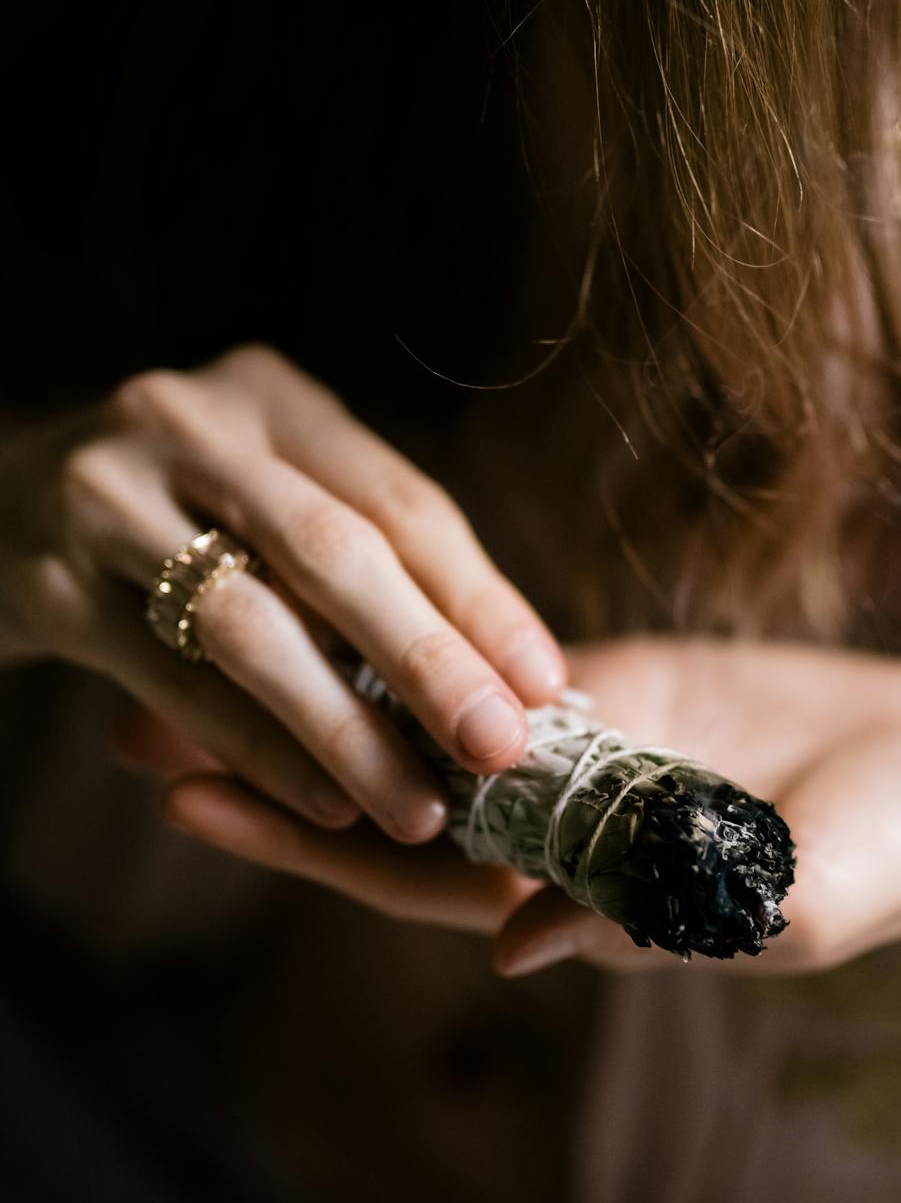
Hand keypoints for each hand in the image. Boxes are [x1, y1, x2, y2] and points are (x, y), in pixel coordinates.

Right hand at [3, 345, 565, 841]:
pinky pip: (170, 679)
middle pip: (336, 552)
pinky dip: (253, 747)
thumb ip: (358, 555)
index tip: (547, 684)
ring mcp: (106, 497)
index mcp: (270, 395)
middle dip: (430, 660)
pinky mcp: (45, 582)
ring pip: (251, 625)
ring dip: (345, 728)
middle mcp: (189, 424)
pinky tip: (321, 803)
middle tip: (502, 750)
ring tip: (417, 807)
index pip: (401, 501)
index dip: (482, 598)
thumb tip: (506, 674)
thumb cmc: (168, 514)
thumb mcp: (260, 491)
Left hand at [143, 634, 900, 1020]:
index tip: (185, 784)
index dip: (296, 836)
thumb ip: (651, 921)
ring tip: (220, 629)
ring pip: (429, 723)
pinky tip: (350, 596)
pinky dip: (427, 639)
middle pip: (385, 797)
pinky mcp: (623, 688)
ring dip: (332, 685)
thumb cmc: (890, 862)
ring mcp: (584, 757)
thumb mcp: (778, 905)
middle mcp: (557, 834)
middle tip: (130, 699)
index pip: (406, 875)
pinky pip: (500, 664)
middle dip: (268, 755)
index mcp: (578, 897)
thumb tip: (508, 947)